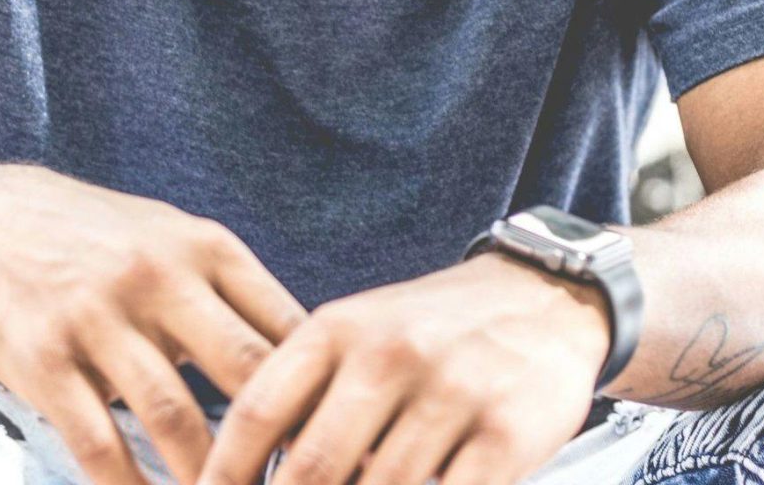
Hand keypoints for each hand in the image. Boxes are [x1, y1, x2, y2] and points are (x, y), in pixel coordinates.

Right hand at [0, 164, 307, 484]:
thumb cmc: (107, 240)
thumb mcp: (180, 241)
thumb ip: (235, 294)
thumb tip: (306, 362)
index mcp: (207, 248)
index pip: (283, 323)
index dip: (316, 388)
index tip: (335, 438)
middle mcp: (161, 276)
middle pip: (241, 369)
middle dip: (275, 439)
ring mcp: (101, 316)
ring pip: (173, 416)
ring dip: (208, 478)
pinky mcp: (44, 358)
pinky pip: (97, 441)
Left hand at [197, 250, 610, 484]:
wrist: (541, 297)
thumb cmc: (436, 328)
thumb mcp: (361, 333)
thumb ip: (309, 395)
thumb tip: (250, 473)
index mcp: (341, 328)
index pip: (258, 411)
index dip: (222, 474)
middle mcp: (391, 353)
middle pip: (314, 468)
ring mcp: (452, 390)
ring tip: (370, 484)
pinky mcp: (507, 432)